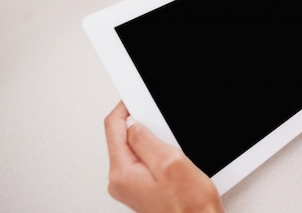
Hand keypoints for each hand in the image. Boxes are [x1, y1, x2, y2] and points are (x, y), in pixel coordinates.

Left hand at [104, 102, 224, 212]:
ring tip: (174, 157)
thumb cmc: (188, 205)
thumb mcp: (170, 162)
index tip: (136, 99)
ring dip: (155, 144)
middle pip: (124, 137)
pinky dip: (158, 156)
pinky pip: (144, 161)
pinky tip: (173, 166)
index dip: (125, 108)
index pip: (112, 127)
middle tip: (167, 136)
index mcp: (122, 172)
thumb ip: (145, 140)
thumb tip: (132, 124)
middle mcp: (120, 180)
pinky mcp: (140, 187)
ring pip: (136, 149)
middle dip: (146, 129)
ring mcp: (129, 185)